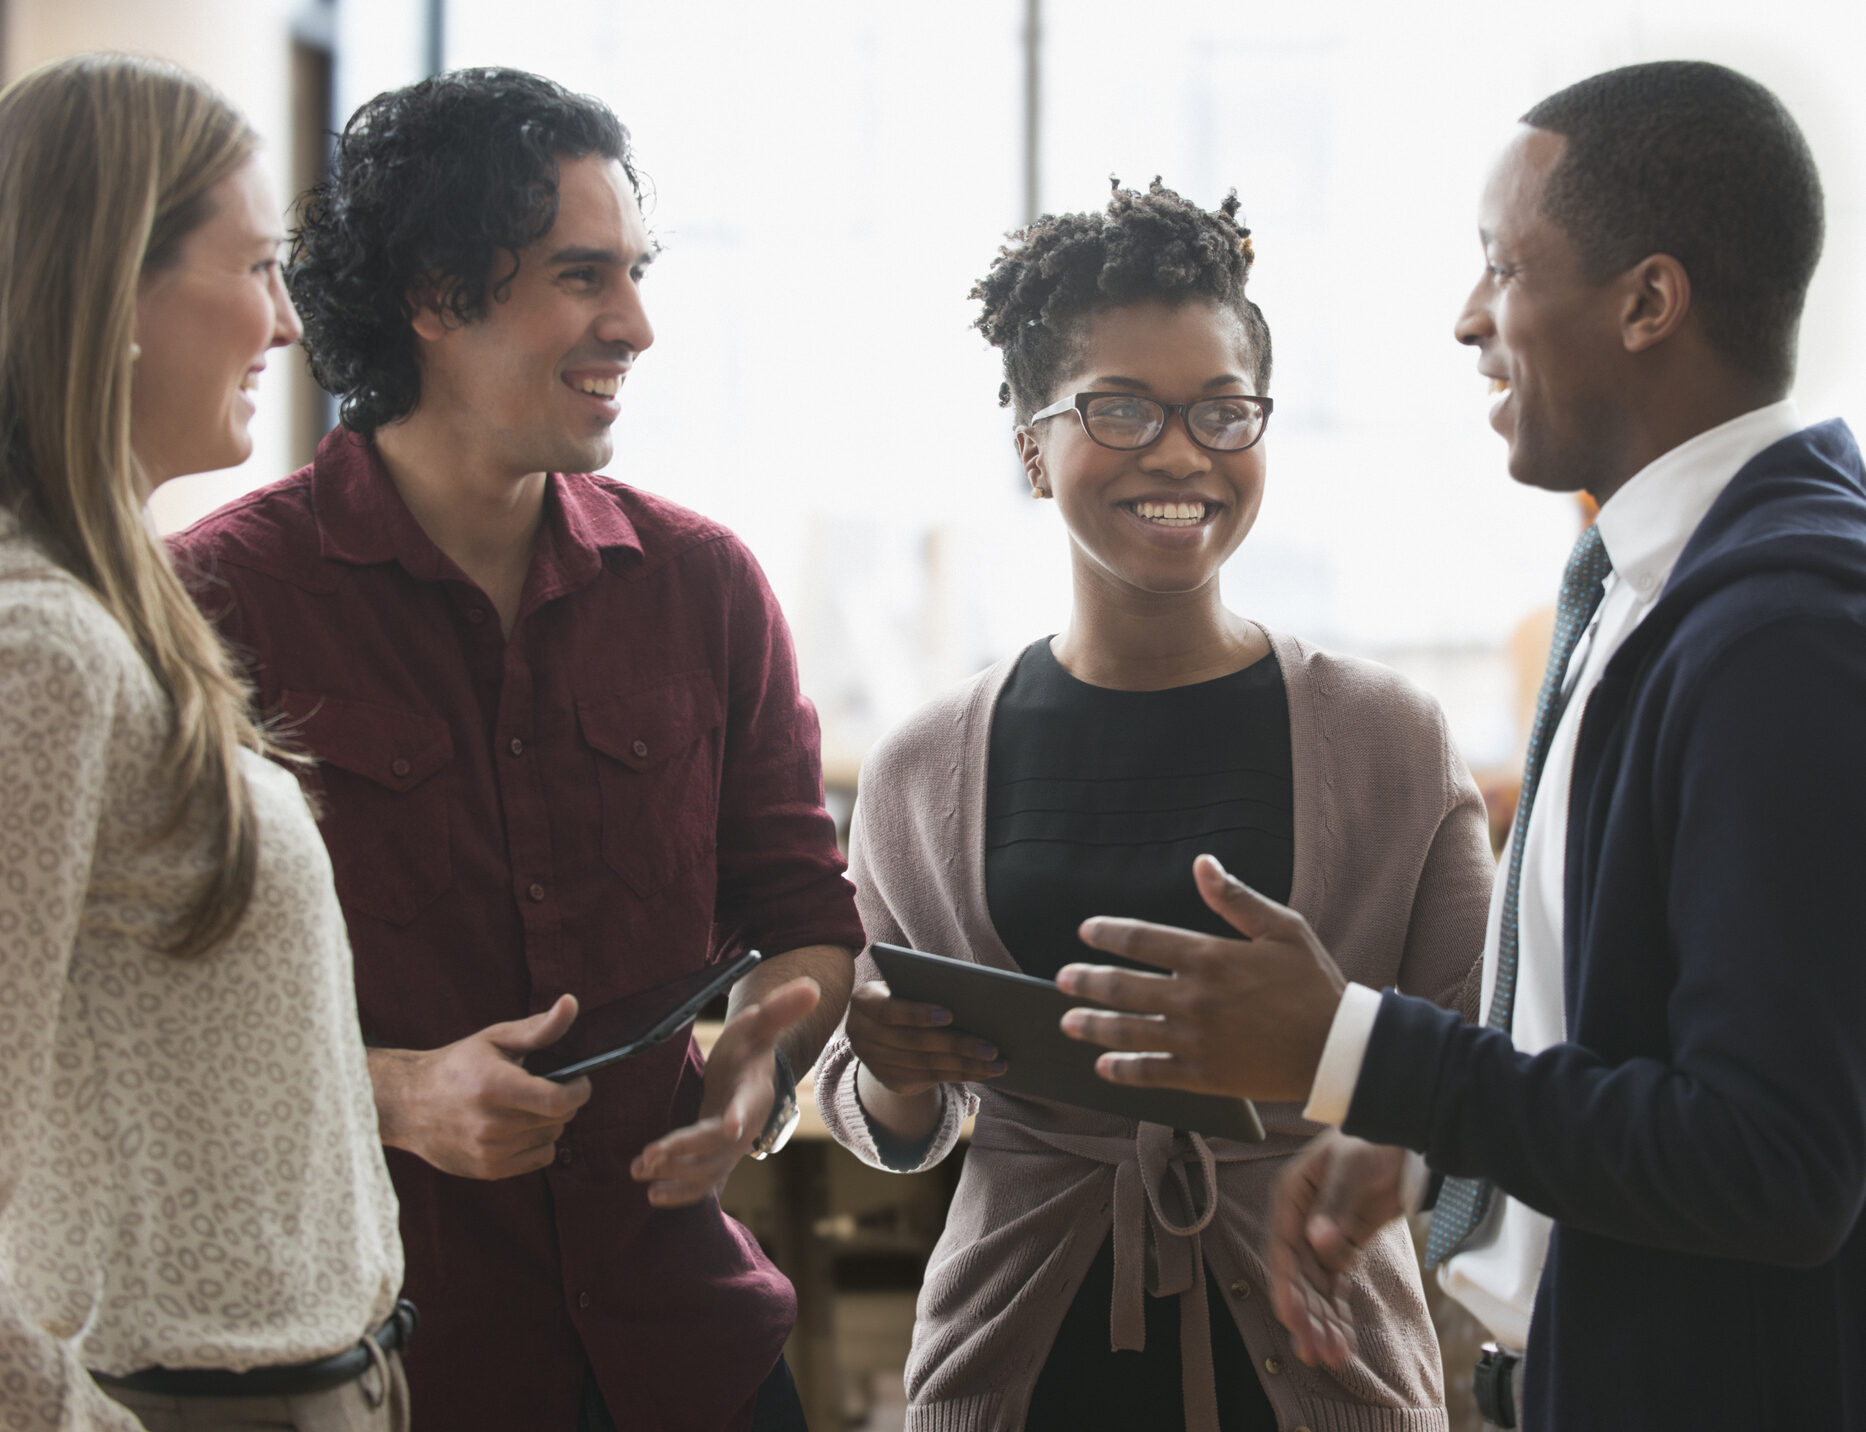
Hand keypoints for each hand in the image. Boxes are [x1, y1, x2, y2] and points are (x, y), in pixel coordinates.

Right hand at [369, 994, 592, 1179]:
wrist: (410, 1105)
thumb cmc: (458, 1065)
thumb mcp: (496, 1039)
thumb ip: (539, 1027)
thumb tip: (571, 1004)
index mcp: (495, 1087)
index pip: (559, 1101)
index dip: (579, 1090)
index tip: (578, 1079)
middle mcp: (492, 1124)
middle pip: (560, 1119)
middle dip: (562, 1101)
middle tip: (543, 1087)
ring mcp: (489, 1151)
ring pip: (551, 1138)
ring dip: (548, 1122)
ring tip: (524, 1105)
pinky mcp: (488, 1170)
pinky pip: (539, 1159)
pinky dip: (536, 1143)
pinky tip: (516, 1127)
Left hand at [631, 976, 820, 1207]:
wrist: (749, 1077)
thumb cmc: (750, 1047)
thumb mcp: (760, 1024)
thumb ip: (780, 1008)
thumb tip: (811, 985)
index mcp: (755, 1092)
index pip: (749, 1105)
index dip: (740, 1114)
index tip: (729, 1127)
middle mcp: (745, 1127)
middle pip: (717, 1146)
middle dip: (684, 1152)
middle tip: (649, 1155)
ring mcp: (731, 1150)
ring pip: (707, 1171)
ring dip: (674, 1176)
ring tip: (640, 1171)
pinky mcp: (716, 1162)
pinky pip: (703, 1185)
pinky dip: (680, 1195)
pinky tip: (652, 1195)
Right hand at [846, 980, 1006, 1097]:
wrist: (881, 1027)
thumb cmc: (905, 994)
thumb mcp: (906, 986)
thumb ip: (925, 988)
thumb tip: (972, 998)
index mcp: (864, 1001)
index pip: (889, 1010)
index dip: (918, 1014)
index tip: (950, 1015)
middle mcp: (861, 1033)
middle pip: (914, 1042)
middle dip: (956, 1045)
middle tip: (992, 1047)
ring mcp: (873, 1061)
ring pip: (925, 1065)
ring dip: (966, 1066)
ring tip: (997, 1063)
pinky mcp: (889, 1080)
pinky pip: (929, 1079)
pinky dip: (960, 1075)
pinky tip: (984, 1072)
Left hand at [1056, 853, 1346, 1101]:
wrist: (1338, 1049)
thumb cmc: (1313, 984)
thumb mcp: (1283, 928)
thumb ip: (1236, 899)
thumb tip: (1203, 863)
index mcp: (1210, 957)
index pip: (1142, 940)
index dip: (1108, 934)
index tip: (1086, 931)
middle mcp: (1194, 998)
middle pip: (1122, 987)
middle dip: (1086, 981)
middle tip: (1063, 979)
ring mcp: (1195, 1040)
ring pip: (1129, 1031)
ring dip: (1093, 1025)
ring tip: (1068, 1022)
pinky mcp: (1203, 1076)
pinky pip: (1152, 1073)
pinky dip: (1124, 1070)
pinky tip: (1103, 1066)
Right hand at [1268, 1131, 1407, 1365]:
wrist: (1409, 1133)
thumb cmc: (1374, 1140)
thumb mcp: (1353, 1167)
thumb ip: (1335, 1205)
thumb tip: (1317, 1241)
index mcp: (1293, 1196)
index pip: (1283, 1248)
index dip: (1285, 1284)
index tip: (1290, 1316)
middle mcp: (1302, 1220)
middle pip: (1298, 1276)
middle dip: (1306, 1315)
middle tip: (1315, 1351)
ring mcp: (1324, 1235)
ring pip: (1316, 1287)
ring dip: (1322, 1321)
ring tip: (1332, 1356)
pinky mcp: (1347, 1246)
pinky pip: (1337, 1286)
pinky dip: (1339, 1312)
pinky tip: (1342, 1341)